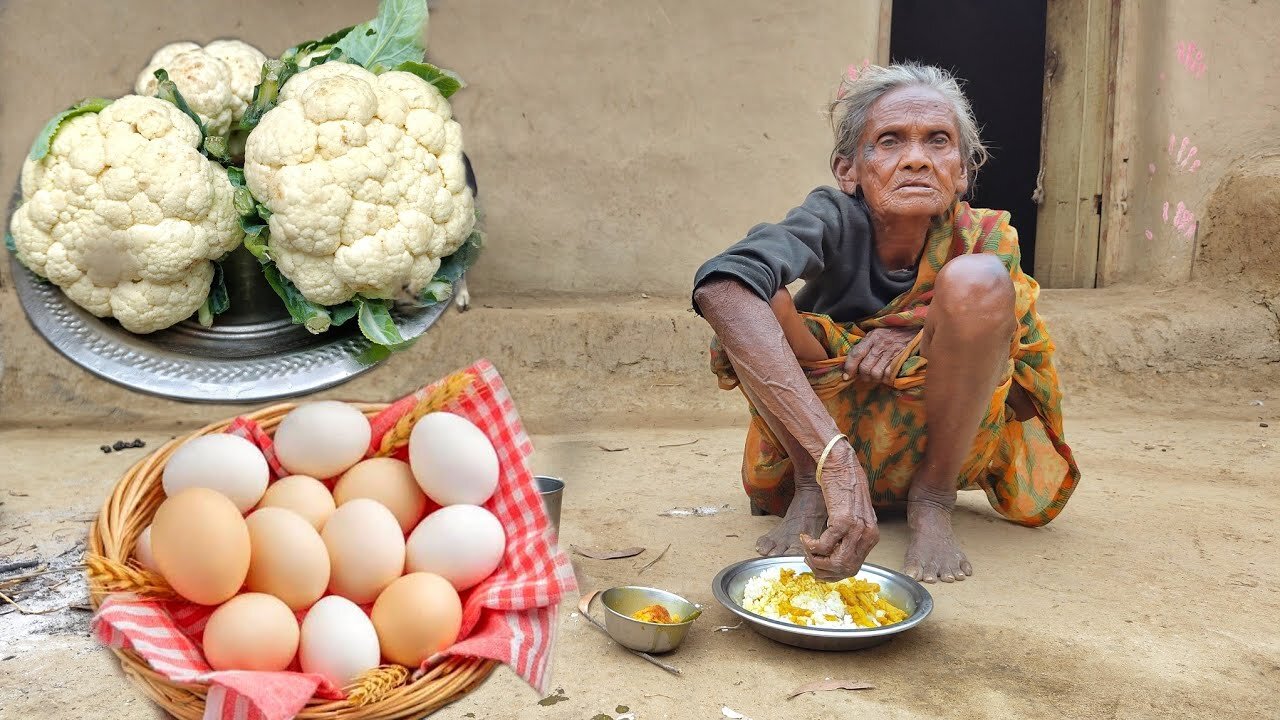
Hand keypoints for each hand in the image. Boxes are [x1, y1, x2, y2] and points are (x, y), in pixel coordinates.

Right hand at [799, 446, 879, 579]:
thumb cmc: (845, 486)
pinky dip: (810, 546)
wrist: (841, 465)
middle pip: (845, 569)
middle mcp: (867, 535)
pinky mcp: (841, 522)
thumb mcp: (855, 514)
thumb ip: (852, 533)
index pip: (854, 567)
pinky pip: (823, 546)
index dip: (833, 573)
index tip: (819, 568)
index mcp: (872, 535)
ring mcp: (856, 530)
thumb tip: (836, 553)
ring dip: (815, 560)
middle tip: (809, 561)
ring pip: (834, 562)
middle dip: (823, 570)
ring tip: (806, 549)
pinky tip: (804, 537)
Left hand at [842, 327, 919, 385]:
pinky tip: (886, 376)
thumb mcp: (877, 334)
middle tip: (866, 376)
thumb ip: (865, 346)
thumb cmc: (893, 333)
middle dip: (863, 376)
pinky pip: (888, 375)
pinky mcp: (901, 359)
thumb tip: (851, 363)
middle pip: (865, 368)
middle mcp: (880, 344)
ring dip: (874, 379)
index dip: (849, 367)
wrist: (915, 328)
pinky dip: (886, 379)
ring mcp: (892, 352)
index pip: (856, 353)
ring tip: (876, 376)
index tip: (846, 376)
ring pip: (875, 373)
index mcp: (872, 337)